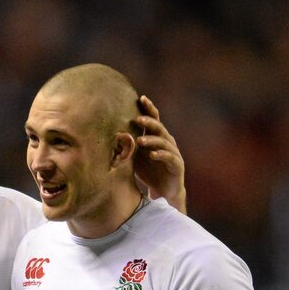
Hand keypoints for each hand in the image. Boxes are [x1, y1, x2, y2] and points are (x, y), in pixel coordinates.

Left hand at [133, 95, 186, 214]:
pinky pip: (169, 157)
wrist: (164, 191)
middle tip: (137, 119)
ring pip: (163, 142)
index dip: (148, 108)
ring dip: (151, 140)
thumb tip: (111, 134)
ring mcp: (173, 152)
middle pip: (159, 127)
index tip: (140, 98)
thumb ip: (128, 146)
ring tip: (140, 141)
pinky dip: (160, 155)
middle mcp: (167, 141)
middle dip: (149, 122)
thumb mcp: (135, 157)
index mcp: (157, 137)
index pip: (154, 119)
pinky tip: (152, 155)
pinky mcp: (177, 164)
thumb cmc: (149, 171)